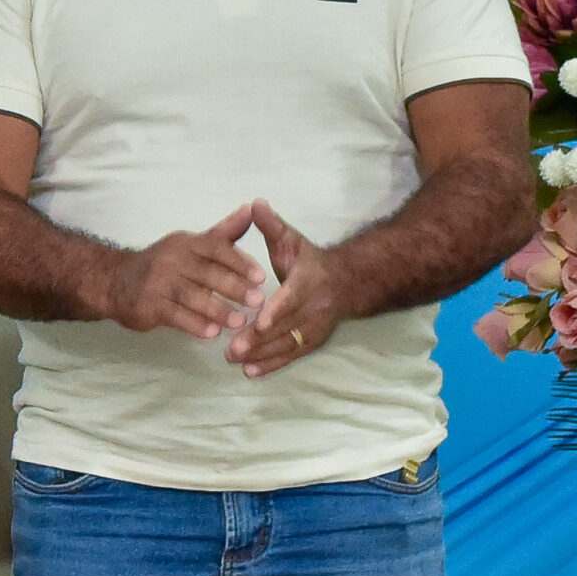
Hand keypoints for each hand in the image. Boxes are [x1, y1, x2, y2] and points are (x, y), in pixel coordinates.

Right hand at [103, 203, 264, 340]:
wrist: (115, 281)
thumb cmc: (164, 265)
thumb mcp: (192, 245)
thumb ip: (223, 233)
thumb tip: (251, 209)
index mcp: (186, 243)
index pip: (215, 248)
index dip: (239, 262)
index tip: (261, 277)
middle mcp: (171, 259)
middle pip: (206, 273)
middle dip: (234, 287)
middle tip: (258, 302)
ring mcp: (157, 282)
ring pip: (192, 296)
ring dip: (217, 310)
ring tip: (240, 323)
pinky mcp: (147, 304)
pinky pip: (174, 315)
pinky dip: (194, 324)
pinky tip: (211, 334)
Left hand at [226, 199, 345, 377]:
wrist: (345, 283)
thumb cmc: (308, 260)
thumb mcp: (291, 239)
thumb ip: (271, 225)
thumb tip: (255, 203)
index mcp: (309, 281)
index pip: (292, 297)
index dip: (276, 310)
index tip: (257, 321)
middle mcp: (315, 307)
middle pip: (286, 327)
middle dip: (259, 339)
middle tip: (232, 348)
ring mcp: (316, 327)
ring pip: (287, 344)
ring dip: (261, 355)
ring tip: (233, 360)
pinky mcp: (313, 341)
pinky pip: (292, 355)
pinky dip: (272, 365)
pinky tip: (250, 372)